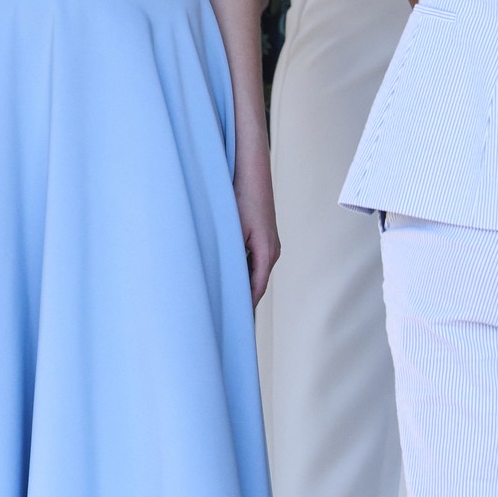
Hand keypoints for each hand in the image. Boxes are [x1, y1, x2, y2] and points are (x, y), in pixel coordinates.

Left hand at [235, 150, 279, 307]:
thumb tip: (225, 279)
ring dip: (242, 285)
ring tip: (225, 301)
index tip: (233, 323)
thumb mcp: (233, 230)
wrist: (252, 173)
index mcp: (267, 254)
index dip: (244, 307)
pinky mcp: (264, 237)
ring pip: (254, 272)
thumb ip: (232, 256)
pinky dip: (242, 271)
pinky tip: (228, 275)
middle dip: (242, 300)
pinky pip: (253, 261)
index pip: (255, 290)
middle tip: (225, 317)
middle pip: (256, 284)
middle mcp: (272, 251)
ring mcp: (270, 244)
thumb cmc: (242, 198)